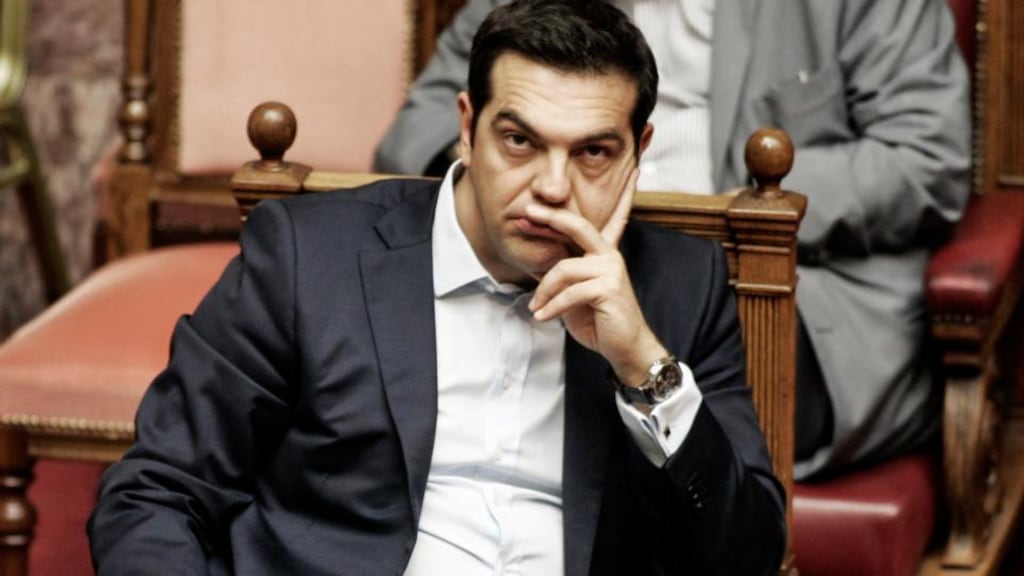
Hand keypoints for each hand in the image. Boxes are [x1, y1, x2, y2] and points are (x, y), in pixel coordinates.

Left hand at [527, 168, 668, 386]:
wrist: (624, 347)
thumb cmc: (598, 320)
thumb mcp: (573, 292)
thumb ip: (562, 272)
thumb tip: (540, 258)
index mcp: (604, 253)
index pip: (612, 218)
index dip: (621, 195)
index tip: (632, 172)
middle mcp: (609, 256)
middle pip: (578, 225)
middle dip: (551, 217)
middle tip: (527, 212)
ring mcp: (611, 270)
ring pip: (564, 269)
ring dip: (544, 291)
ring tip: (536, 307)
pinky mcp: (609, 288)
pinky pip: (570, 292)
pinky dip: (552, 306)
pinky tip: (543, 316)